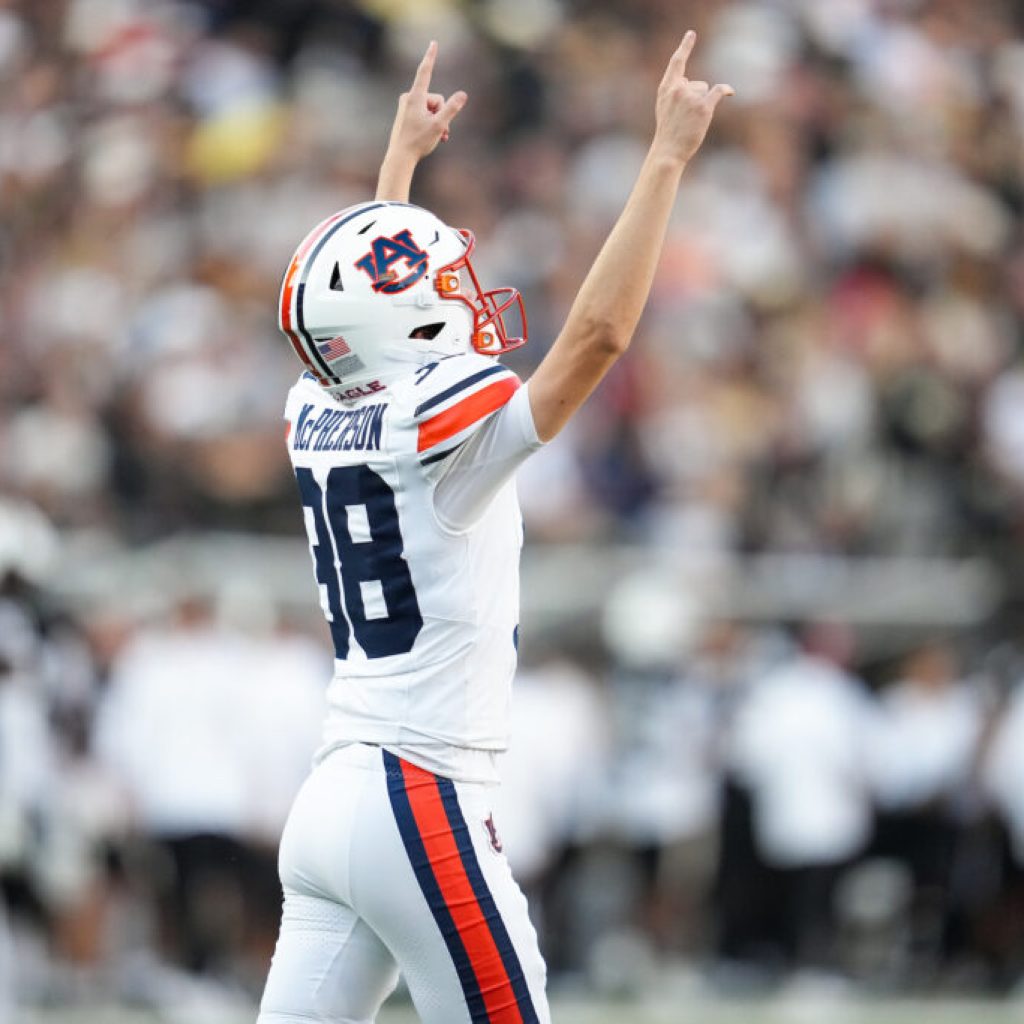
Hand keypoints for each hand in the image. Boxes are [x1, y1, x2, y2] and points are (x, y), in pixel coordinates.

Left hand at [385, 41, 467, 161]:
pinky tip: (433, 136)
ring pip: (431, 108)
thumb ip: (452, 109)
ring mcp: (406, 106)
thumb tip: (463, 94)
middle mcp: (409, 98)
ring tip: (438, 137)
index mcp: (415, 97)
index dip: (431, 56)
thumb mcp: (439, 125)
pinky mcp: (406, 114)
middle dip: (442, 113)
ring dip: (438, 121)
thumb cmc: (418, 142)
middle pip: (435, 99)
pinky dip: (430, 123)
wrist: (400, 158)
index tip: (433, 43)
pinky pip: (424, 114)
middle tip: (442, 131)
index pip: (425, 71)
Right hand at [651, 30, 733, 167]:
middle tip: (684, 118)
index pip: (677, 63)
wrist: (668, 151)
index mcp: (666, 88)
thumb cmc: (668, 132)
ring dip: (702, 105)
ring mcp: (691, 97)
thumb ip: (675, 92)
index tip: (692, 34)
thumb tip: (701, 86)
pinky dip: (725, 91)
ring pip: (705, 91)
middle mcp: (678, 89)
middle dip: (695, 98)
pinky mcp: (703, 107)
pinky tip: (730, 93)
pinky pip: (718, 91)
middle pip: (697, 83)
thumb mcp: (664, 107)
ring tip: (691, 121)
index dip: (685, 47)